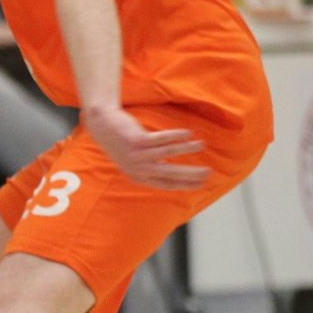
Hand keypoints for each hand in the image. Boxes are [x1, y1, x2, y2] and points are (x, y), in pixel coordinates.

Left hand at [81, 105, 210, 189]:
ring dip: (187, 149)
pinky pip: (161, 139)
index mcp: (139, 177)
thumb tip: (179, 176)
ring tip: (202, 145)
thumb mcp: (138, 161)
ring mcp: (137, 155)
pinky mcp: (136, 140)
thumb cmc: (125, 145)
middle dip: (191, 173)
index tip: (202, 185)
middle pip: (170, 173)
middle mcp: (138, 169)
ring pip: (168, 153)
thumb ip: (155, 169)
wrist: (103, 126)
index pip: (167, 185)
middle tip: (209, 172)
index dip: (186, 185)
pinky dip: (176, 136)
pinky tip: (188, 133)